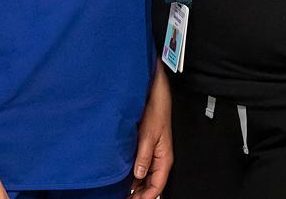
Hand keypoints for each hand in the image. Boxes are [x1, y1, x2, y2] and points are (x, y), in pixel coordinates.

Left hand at [130, 69, 173, 198]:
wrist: (156, 96)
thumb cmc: (156, 113)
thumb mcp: (148, 135)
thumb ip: (143, 156)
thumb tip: (138, 175)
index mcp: (164, 158)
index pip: (157, 186)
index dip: (146, 197)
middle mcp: (160, 159)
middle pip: (151, 184)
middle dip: (140, 194)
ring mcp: (153, 154)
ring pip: (146, 177)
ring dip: (136, 185)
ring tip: (121, 192)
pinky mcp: (147, 148)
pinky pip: (142, 167)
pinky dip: (134, 175)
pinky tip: (124, 178)